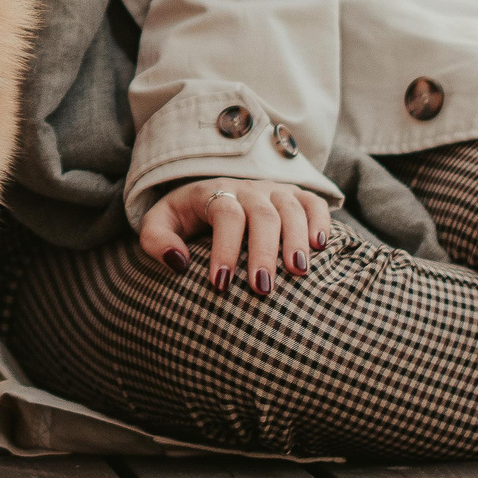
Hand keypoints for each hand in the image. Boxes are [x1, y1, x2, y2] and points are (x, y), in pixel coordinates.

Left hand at [137, 178, 332, 297]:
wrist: (207, 194)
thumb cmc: (184, 218)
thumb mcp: (160, 223)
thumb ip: (156, 239)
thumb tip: (178, 261)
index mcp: (213, 192)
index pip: (225, 215)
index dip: (225, 248)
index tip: (220, 284)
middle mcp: (247, 189)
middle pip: (262, 215)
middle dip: (263, 252)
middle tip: (262, 288)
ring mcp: (274, 191)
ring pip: (291, 208)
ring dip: (296, 239)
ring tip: (298, 272)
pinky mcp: (295, 197)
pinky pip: (313, 203)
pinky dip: (320, 221)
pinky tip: (320, 246)